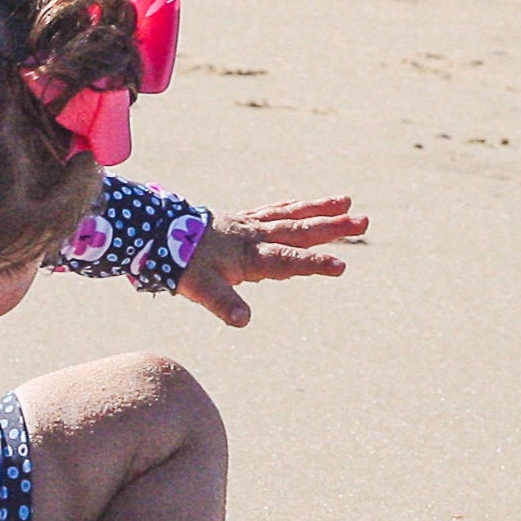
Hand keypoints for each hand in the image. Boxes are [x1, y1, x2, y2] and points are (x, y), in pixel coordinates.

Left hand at [178, 197, 367, 328]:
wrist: (156, 233)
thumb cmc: (180, 264)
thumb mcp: (198, 288)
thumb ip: (223, 303)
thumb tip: (243, 320)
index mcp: (249, 255)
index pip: (288, 260)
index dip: (314, 263)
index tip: (340, 265)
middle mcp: (254, 236)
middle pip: (299, 231)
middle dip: (332, 227)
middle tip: (363, 220)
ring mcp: (249, 225)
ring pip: (291, 215)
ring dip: (320, 209)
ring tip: (347, 200)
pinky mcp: (242, 220)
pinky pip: (275, 210)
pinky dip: (294, 206)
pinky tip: (307, 204)